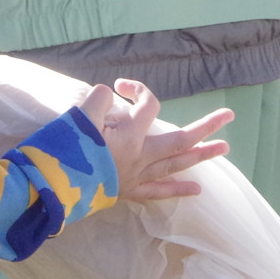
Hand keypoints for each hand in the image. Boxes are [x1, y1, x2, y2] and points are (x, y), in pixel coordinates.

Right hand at [78, 79, 232, 202]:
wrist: (50, 189)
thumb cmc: (63, 151)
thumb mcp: (78, 116)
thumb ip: (100, 100)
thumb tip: (111, 95)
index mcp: (129, 136)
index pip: (148, 105)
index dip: (139, 90)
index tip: (120, 86)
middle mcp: (140, 156)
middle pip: (180, 139)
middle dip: (205, 127)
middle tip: (229, 116)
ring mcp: (136, 175)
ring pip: (176, 164)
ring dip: (201, 155)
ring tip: (225, 148)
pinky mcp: (127, 190)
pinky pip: (158, 191)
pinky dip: (178, 189)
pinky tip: (197, 190)